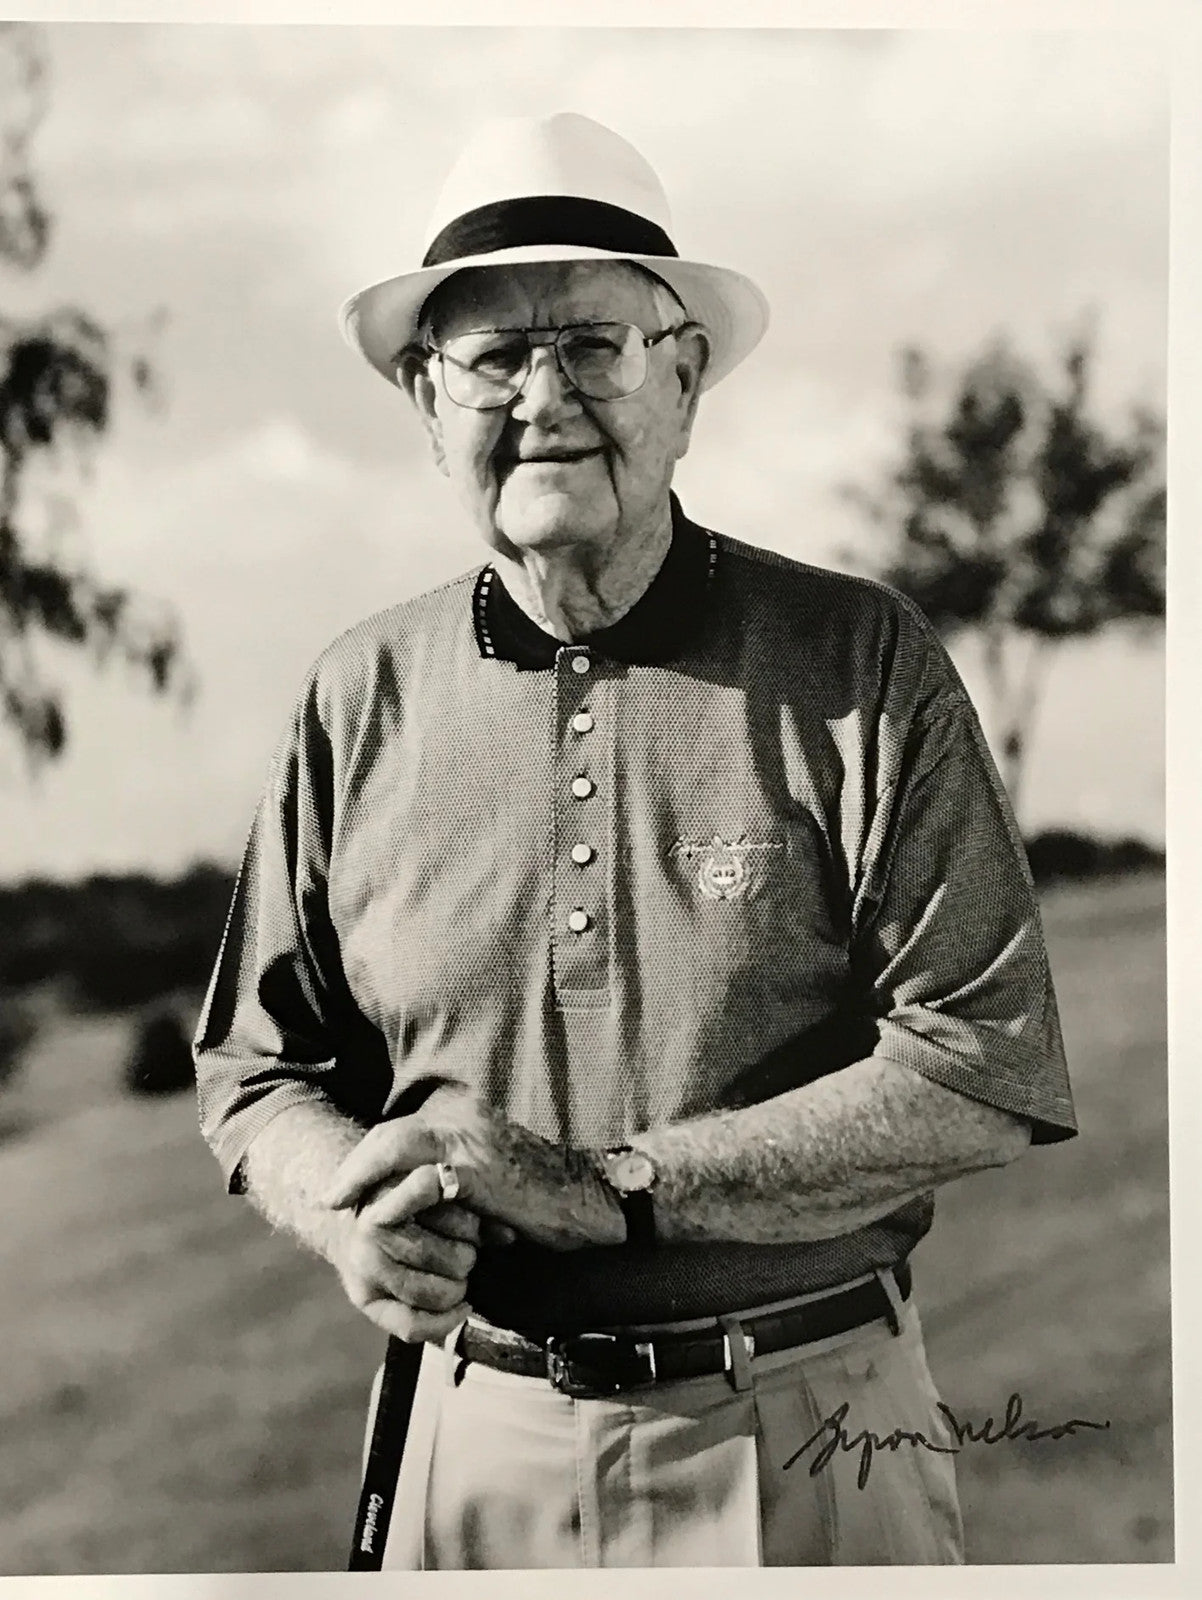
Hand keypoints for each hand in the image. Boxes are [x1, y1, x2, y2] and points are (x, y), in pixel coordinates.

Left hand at [324, 1087, 624, 1251]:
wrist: (595, 1204)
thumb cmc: (550, 1205)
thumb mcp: (495, 1190)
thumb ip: (459, 1188)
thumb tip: (423, 1207)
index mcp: (470, 1122)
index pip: (406, 1132)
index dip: (370, 1158)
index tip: (345, 1188)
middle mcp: (467, 1119)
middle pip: (392, 1133)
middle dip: (354, 1163)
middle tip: (327, 1197)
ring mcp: (471, 1138)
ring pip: (395, 1143)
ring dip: (359, 1174)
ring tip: (335, 1201)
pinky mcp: (476, 1167)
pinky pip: (417, 1174)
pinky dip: (387, 1193)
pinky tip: (369, 1214)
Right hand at [330, 1164, 480, 1342]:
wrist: (346, 1218)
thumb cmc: (400, 1199)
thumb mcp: (428, 1186)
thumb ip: (467, 1200)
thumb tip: (508, 1236)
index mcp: (391, 1193)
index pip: (435, 1196)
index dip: (469, 1213)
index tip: (475, 1218)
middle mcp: (374, 1231)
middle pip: (456, 1258)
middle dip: (469, 1256)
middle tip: (463, 1250)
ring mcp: (367, 1268)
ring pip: (440, 1293)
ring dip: (459, 1287)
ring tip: (456, 1274)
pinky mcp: (364, 1298)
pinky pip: (413, 1326)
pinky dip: (445, 1322)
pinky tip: (461, 1308)